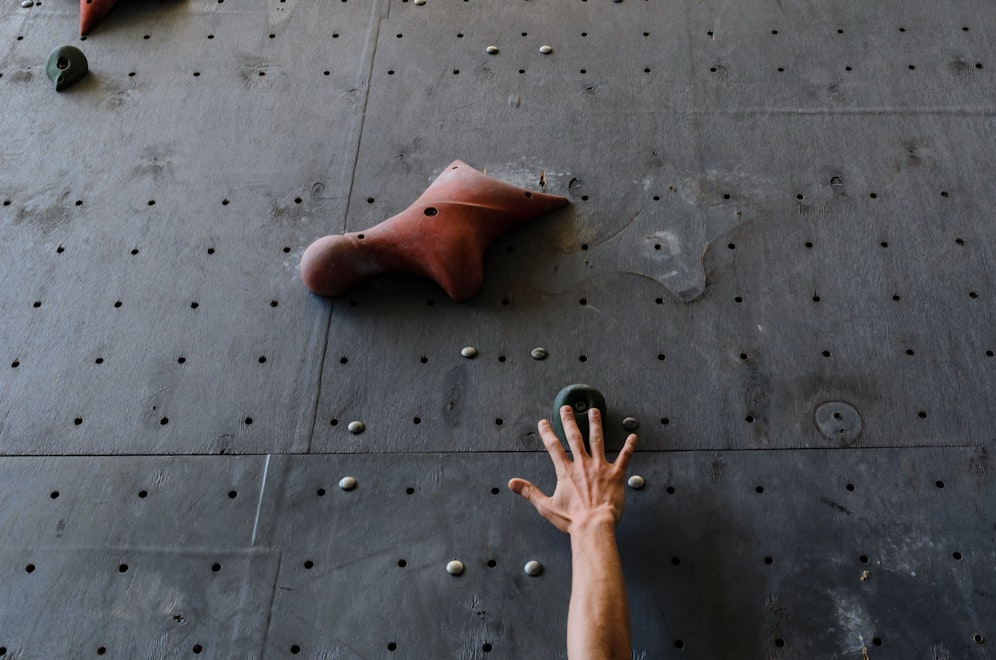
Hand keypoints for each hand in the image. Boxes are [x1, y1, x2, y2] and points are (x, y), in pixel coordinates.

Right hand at [509, 405, 637, 534]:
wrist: (594, 525)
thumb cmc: (572, 519)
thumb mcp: (546, 506)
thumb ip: (529, 492)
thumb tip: (512, 483)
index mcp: (566, 472)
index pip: (553, 447)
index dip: (547, 433)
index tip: (543, 422)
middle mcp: (582, 465)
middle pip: (574, 437)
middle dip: (569, 421)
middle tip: (566, 408)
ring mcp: (600, 468)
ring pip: (597, 440)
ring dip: (595, 424)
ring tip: (594, 411)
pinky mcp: (615, 474)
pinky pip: (624, 457)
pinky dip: (629, 446)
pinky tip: (633, 436)